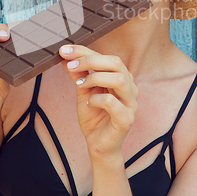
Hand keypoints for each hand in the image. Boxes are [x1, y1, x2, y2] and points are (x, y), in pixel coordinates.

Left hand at [59, 45, 137, 161]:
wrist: (98, 145)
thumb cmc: (93, 116)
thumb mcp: (83, 91)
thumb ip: (77, 74)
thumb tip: (65, 56)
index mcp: (122, 78)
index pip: (107, 57)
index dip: (85, 51)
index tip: (65, 51)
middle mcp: (130, 88)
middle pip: (116, 63)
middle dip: (90, 60)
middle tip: (71, 65)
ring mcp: (131, 104)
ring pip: (118, 79)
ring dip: (95, 78)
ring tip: (80, 85)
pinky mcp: (126, 119)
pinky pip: (112, 102)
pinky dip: (96, 99)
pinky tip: (89, 103)